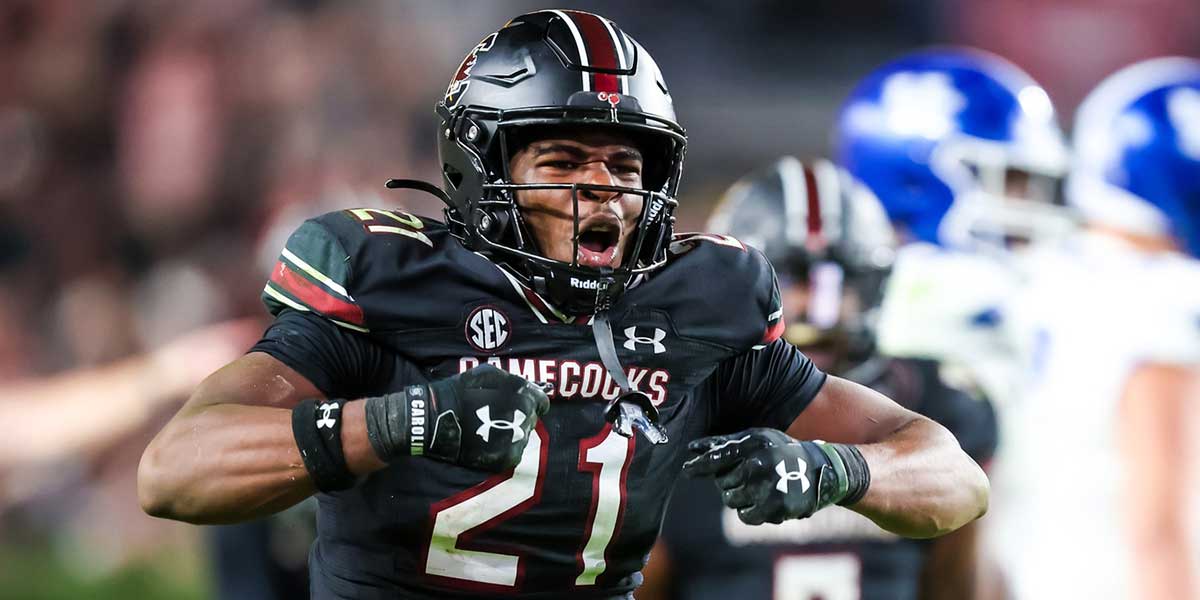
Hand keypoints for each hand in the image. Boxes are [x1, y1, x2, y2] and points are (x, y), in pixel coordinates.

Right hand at [366, 365, 549, 470]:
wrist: (437, 418)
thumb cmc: (461, 391)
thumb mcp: (489, 373)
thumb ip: (513, 381)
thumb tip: (531, 387)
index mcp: (522, 393)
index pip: (542, 402)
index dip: (531, 404)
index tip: (519, 406)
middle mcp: (524, 415)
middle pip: (531, 420)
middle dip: (519, 418)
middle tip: (497, 417)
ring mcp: (517, 437)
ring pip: (523, 437)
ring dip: (511, 434)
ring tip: (489, 430)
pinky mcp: (507, 457)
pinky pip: (513, 453)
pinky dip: (503, 450)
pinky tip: (487, 443)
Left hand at [682, 428, 856, 524]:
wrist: (821, 470)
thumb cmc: (780, 452)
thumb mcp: (757, 439)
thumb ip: (724, 444)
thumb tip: (691, 448)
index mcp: (753, 443)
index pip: (717, 457)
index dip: (699, 465)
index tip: (686, 471)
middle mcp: (759, 463)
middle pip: (722, 482)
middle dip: (730, 482)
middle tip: (749, 477)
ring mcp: (767, 486)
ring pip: (731, 500)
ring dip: (740, 497)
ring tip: (759, 488)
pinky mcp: (775, 506)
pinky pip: (745, 516)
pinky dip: (751, 512)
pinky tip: (764, 501)